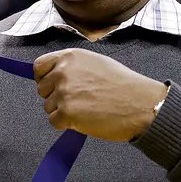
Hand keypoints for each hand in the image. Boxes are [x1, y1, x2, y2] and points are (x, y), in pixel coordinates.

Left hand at [33, 49, 167, 141]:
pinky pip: (54, 122)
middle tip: (79, 101)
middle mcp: (63, 71)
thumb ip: (73, 67)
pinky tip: (85, 119)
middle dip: (56, 97)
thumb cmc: (123, 85)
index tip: (52, 86)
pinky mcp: (66, 112)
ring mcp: (64, 92)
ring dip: (63, 112)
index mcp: (70, 57)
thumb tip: (54, 76)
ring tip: (87, 109)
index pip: (39, 66)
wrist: (141, 104)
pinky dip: (66, 124)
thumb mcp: (96, 63)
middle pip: (42, 89)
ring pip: (48, 107)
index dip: (44, 78)